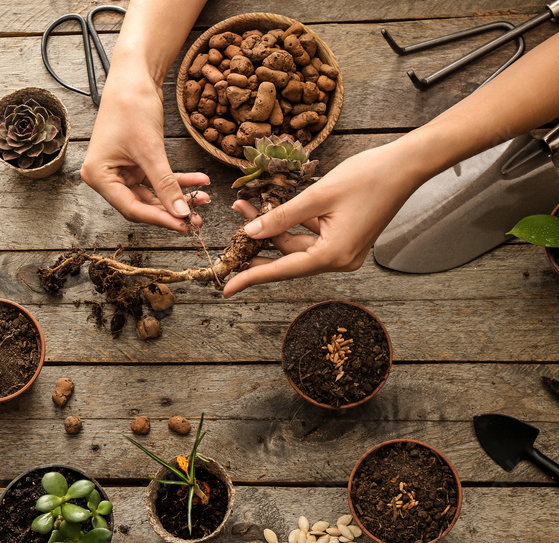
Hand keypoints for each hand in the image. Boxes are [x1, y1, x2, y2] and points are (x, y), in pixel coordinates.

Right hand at [80, 63, 209, 233]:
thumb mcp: (151, 149)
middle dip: (171, 210)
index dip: (160, 218)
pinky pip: (157, 178)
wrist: (133, 75)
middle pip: (142, 204)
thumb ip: (165, 184)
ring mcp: (120, 170)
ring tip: (203, 200)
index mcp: (98, 176)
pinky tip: (199, 181)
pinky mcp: (134, 161)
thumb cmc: (132, 106)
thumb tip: (182, 213)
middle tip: (197, 220)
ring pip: (152, 193)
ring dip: (177, 196)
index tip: (184, 224)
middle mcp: (106, 176)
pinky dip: (177, 180)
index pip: (131, 208)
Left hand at [220, 140, 424, 296]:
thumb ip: (282, 217)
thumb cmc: (367, 177)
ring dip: (272, 228)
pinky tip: (273, 207)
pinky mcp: (345, 238)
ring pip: (297, 244)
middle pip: (288, 257)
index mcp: (334, 256)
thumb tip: (251, 233)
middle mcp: (339, 260)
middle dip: (258, 241)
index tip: (226, 288)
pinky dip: (291, 223)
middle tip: (233, 225)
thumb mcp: (317, 196)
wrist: (406, 165)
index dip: (251, 277)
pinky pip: (310, 236)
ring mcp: (344, 251)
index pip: (283, 271)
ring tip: (246, 206)